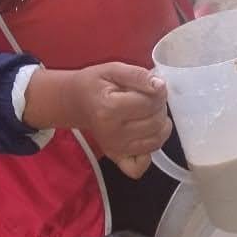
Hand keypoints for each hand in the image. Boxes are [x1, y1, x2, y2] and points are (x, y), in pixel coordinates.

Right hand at [24, 64, 169, 175]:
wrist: (77, 102)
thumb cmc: (96, 85)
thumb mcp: (114, 70)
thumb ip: (138, 75)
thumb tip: (160, 87)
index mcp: (109, 109)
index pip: (151, 103)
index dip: (158, 91)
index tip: (151, 86)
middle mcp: (112, 133)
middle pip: (156, 122)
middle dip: (159, 107)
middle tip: (148, 99)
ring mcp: (115, 149)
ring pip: (156, 141)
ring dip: (160, 126)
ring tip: (148, 114)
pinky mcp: (117, 158)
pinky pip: (141, 166)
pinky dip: (148, 152)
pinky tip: (144, 136)